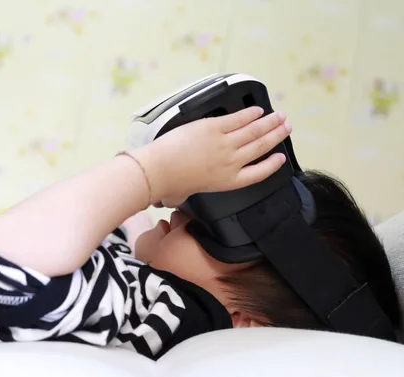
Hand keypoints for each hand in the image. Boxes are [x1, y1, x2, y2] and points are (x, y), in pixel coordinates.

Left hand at [133, 106, 291, 206]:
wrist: (159, 171)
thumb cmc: (168, 185)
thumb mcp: (182, 196)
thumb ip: (184, 194)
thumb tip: (174, 197)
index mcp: (227, 181)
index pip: (258, 173)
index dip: (272, 165)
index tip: (280, 157)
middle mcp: (231, 162)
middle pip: (261, 147)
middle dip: (276, 136)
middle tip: (286, 128)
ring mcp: (224, 144)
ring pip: (254, 131)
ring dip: (269, 122)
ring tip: (280, 116)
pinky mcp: (213, 128)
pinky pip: (237, 119)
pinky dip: (249, 114)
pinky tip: (258, 110)